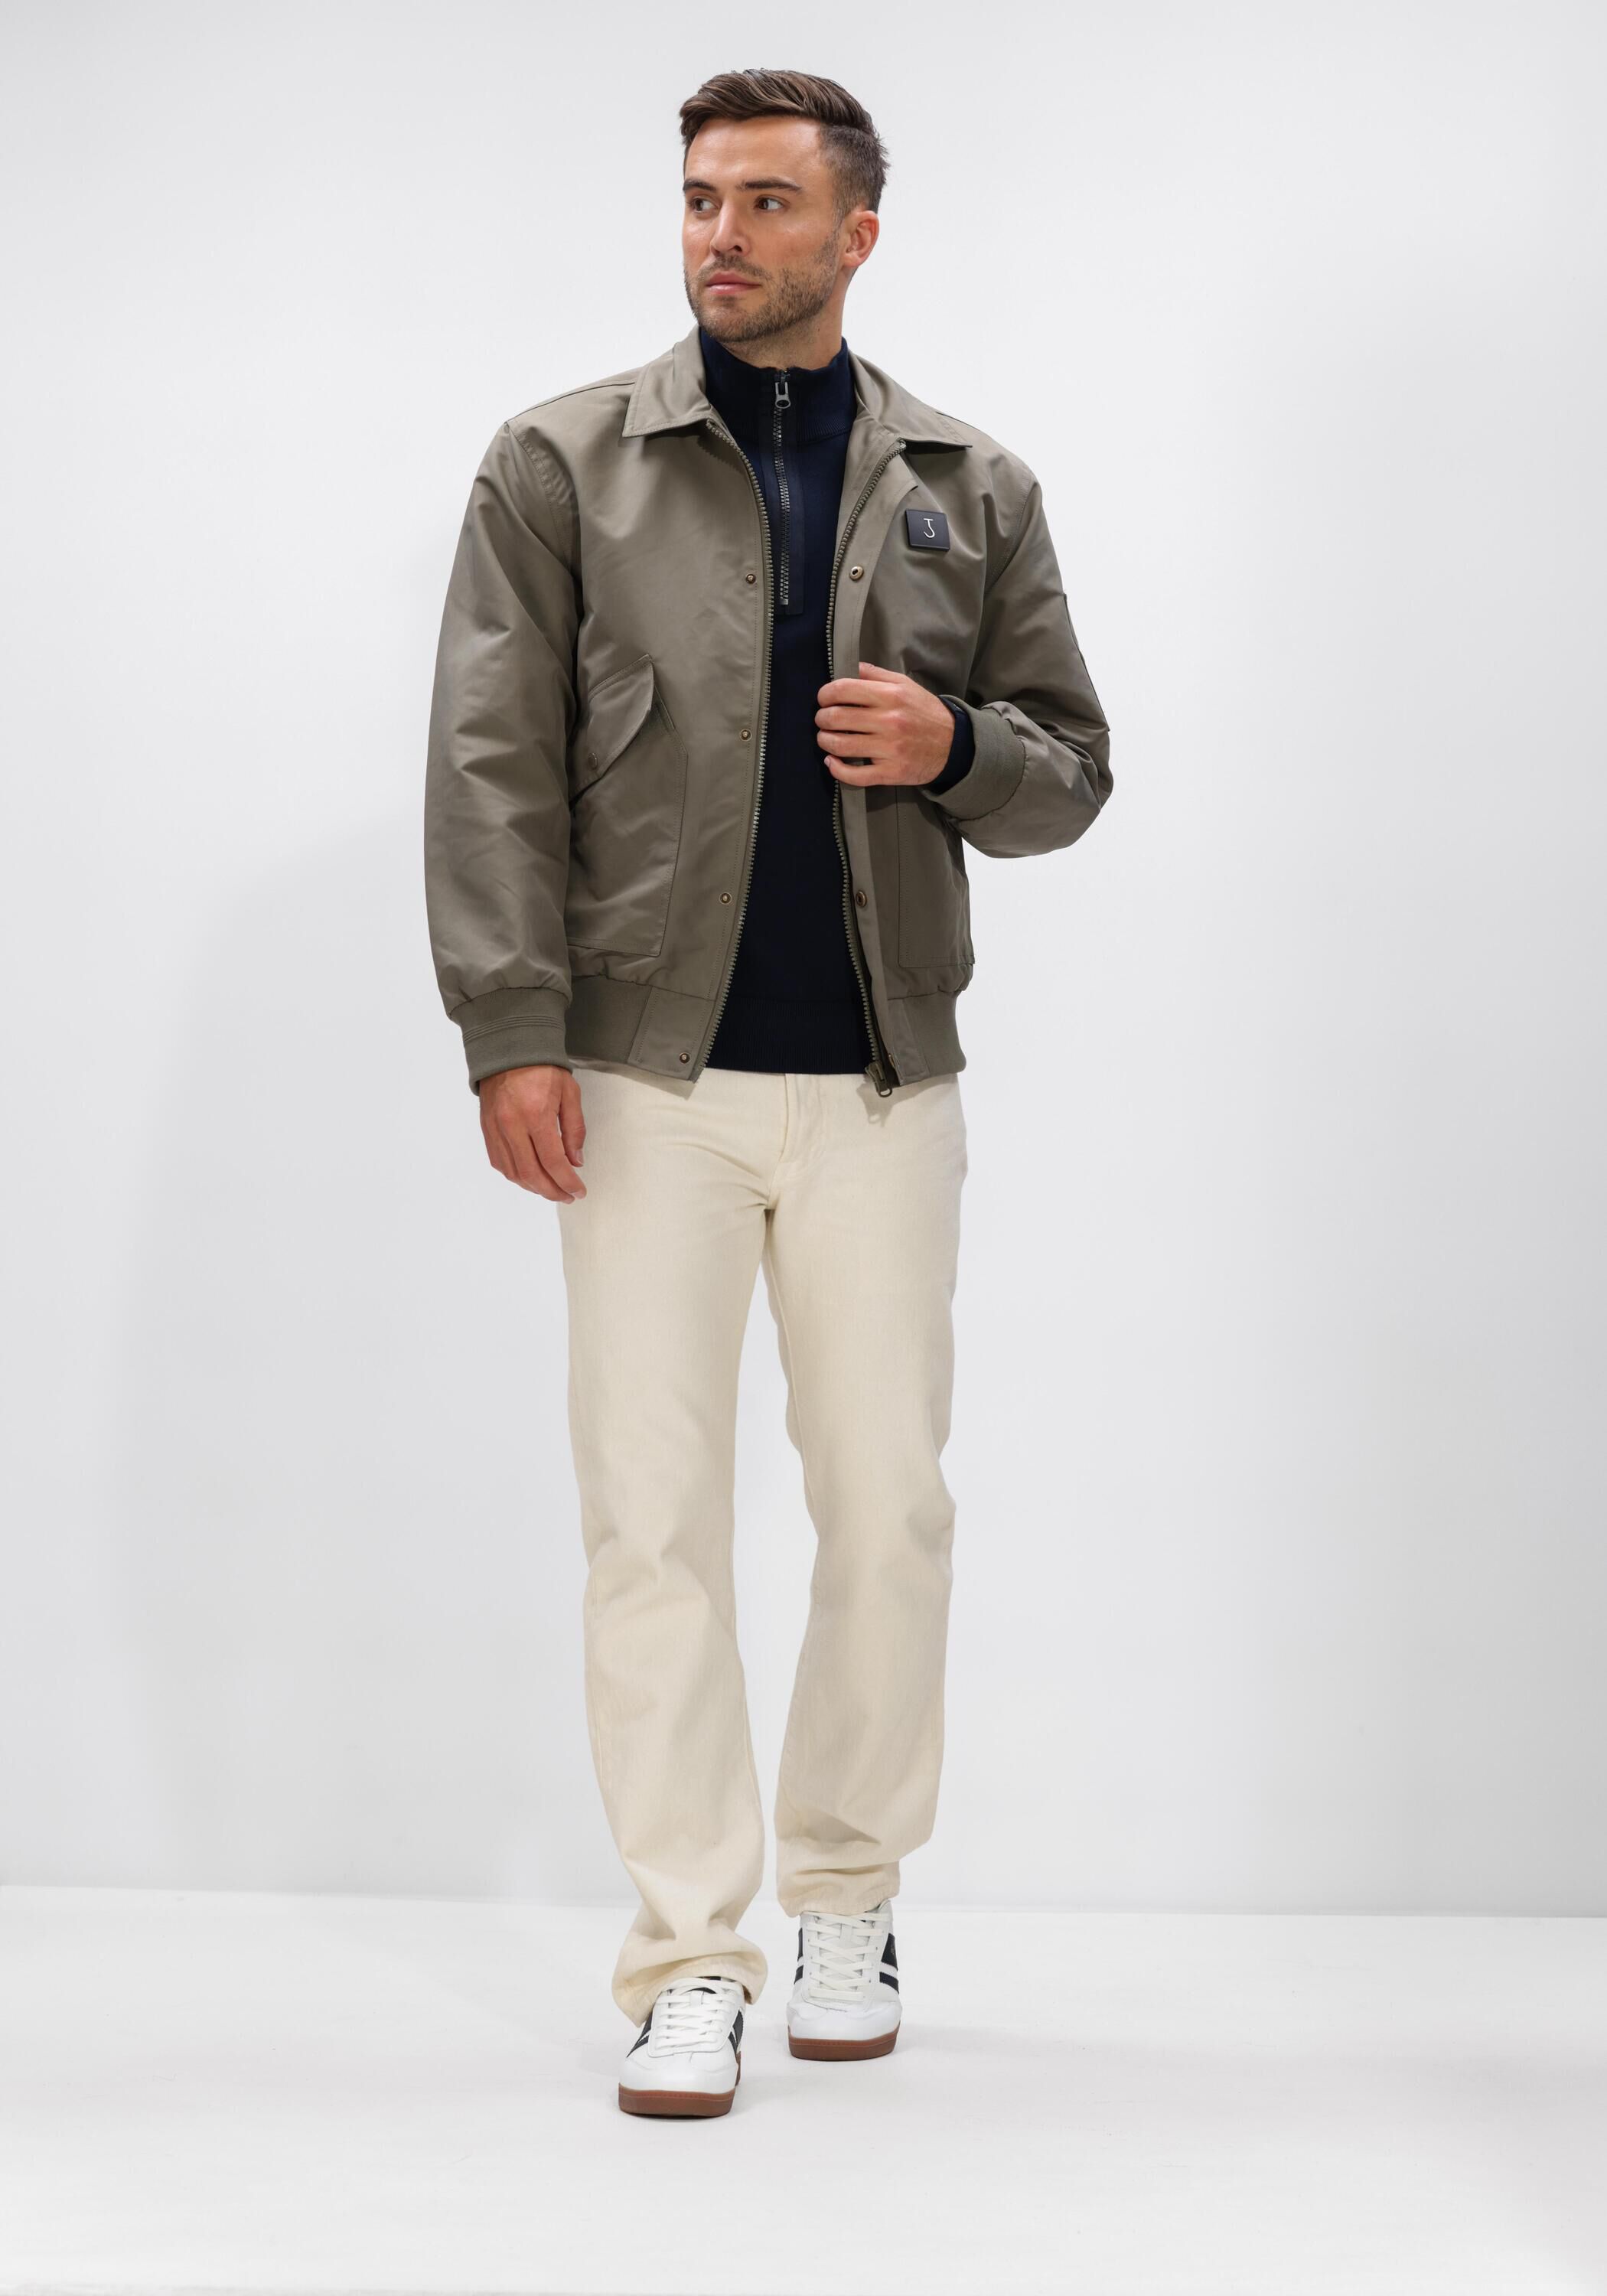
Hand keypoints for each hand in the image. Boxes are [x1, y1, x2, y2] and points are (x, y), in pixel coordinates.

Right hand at [479, 1065, 586, 1201]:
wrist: (508, 1047)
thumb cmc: (542, 1067)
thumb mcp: (569, 1093)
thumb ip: (574, 1129)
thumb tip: (575, 1162)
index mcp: (536, 1114)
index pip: (553, 1161)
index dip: (567, 1182)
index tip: (579, 1190)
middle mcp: (512, 1125)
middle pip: (531, 1174)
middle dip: (552, 1191)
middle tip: (567, 1196)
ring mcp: (495, 1128)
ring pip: (513, 1173)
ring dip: (534, 1187)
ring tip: (551, 1189)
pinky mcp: (486, 1129)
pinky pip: (499, 1162)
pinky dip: (515, 1176)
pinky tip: (529, 1177)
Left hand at [816, 660, 957, 784]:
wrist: (955, 745)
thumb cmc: (926, 713)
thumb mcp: (906, 685)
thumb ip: (878, 675)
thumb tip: (854, 668)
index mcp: (890, 696)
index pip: (843, 690)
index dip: (825, 695)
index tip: (823, 699)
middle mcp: (889, 721)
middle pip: (836, 718)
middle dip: (822, 719)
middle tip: (823, 720)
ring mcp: (889, 749)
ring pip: (840, 746)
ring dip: (825, 741)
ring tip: (825, 739)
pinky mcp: (890, 772)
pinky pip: (855, 775)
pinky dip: (837, 769)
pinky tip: (832, 763)